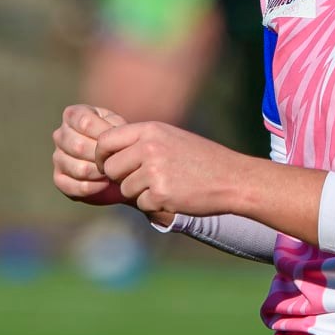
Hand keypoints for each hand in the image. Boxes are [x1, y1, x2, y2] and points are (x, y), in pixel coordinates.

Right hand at [51, 104, 129, 206]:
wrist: (118, 165)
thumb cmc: (118, 139)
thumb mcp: (120, 127)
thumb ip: (116, 128)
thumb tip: (111, 137)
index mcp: (73, 116)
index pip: (85, 122)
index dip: (104, 134)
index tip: (120, 142)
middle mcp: (61, 135)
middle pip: (79, 146)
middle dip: (103, 157)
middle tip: (118, 162)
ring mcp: (58, 157)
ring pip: (78, 168)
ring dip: (100, 173)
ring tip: (113, 173)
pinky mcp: (59, 178)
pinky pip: (73, 186)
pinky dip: (92, 188)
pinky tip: (104, 184)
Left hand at [92, 121, 248, 218]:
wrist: (233, 178)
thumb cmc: (202, 159)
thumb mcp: (171, 138)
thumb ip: (141, 143)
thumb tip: (107, 158)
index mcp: (150, 130)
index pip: (106, 141)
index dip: (101, 156)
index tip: (106, 165)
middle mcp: (149, 148)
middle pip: (110, 168)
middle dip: (120, 178)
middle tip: (143, 180)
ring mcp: (155, 171)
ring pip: (125, 189)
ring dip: (140, 193)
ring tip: (167, 185)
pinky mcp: (161, 194)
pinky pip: (142, 204)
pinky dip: (154, 204)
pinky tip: (175, 195)